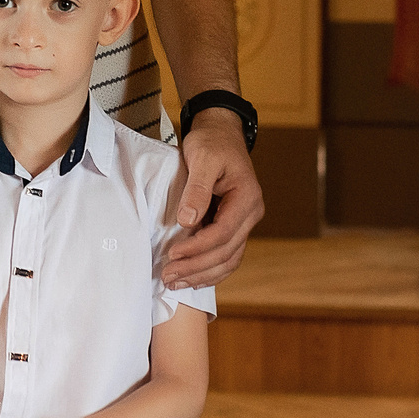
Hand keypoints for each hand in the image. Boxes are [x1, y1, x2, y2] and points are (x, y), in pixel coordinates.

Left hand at [162, 107, 261, 288]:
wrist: (220, 134)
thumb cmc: (211, 142)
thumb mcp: (202, 158)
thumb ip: (196, 190)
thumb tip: (188, 221)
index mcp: (247, 198)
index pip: (223, 233)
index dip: (197, 248)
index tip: (172, 255)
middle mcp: (251, 214)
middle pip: (226, 252)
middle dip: (196, 267)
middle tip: (167, 276)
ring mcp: (244, 222)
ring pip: (228, 259)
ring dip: (202, 275)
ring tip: (174, 283)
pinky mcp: (233, 225)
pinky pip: (226, 255)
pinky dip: (210, 270)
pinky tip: (192, 278)